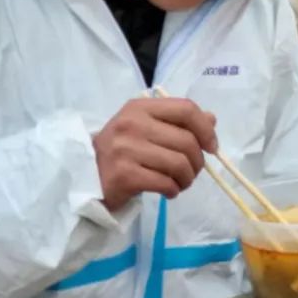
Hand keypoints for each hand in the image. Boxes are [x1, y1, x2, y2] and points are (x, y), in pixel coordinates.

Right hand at [93, 97, 217, 210]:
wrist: (85, 176)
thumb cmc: (122, 150)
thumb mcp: (146, 128)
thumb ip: (177, 121)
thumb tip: (211, 119)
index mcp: (140, 107)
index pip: (186, 109)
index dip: (205, 129)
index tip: (211, 147)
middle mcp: (132, 123)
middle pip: (186, 140)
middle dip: (197, 161)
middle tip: (192, 172)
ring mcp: (125, 149)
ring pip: (178, 163)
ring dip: (187, 178)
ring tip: (181, 183)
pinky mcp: (124, 175)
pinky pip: (165, 183)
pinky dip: (173, 190)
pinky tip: (168, 191)